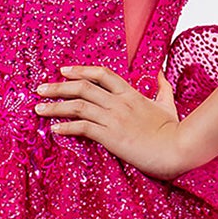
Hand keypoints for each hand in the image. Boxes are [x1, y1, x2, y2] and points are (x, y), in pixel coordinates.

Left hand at [35, 64, 191, 179]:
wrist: (179, 148)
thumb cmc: (175, 130)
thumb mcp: (168, 104)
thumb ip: (162, 88)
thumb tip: (160, 74)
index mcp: (131, 94)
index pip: (102, 74)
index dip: (81, 70)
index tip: (64, 70)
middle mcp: (119, 103)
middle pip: (83, 87)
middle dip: (58, 87)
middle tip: (40, 89)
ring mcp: (114, 119)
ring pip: (78, 106)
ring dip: (55, 106)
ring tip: (38, 109)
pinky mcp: (111, 136)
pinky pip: (83, 128)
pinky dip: (66, 127)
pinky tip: (54, 129)